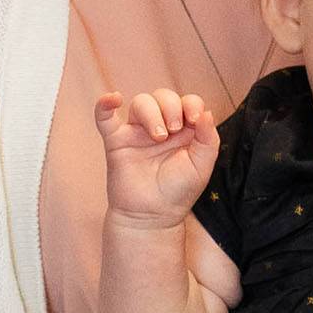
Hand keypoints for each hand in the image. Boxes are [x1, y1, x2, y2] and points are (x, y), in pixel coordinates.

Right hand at [95, 89, 218, 221]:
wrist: (152, 216)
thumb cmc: (178, 191)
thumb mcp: (202, 165)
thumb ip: (207, 138)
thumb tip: (206, 112)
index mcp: (184, 129)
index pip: (188, 101)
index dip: (192, 104)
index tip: (193, 120)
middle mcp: (161, 125)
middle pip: (164, 96)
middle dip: (171, 107)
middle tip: (173, 131)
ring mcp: (137, 132)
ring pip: (140, 102)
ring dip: (150, 113)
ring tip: (158, 136)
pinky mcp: (117, 141)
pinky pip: (105, 118)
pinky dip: (104, 104)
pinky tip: (112, 99)